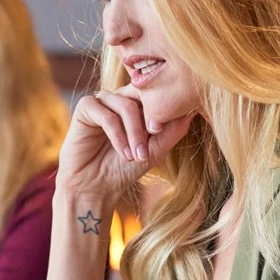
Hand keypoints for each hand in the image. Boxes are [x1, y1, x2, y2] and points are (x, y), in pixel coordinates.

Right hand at [58, 87, 193, 204]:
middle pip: (142, 93)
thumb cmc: (124, 169)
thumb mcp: (156, 150)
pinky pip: (106, 115)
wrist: (95, 187)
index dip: (165, 109)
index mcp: (137, 103)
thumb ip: (173, 129)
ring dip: (135, 133)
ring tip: (137, 156)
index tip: (166, 134)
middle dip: (152, 118)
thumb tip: (194, 108)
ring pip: (126, 105)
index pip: (156, 92)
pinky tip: (124, 154)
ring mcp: (102, 101)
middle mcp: (120, 98)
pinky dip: (118, 135)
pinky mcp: (86, 107)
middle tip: (155, 139)